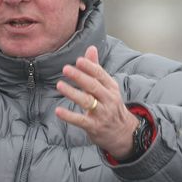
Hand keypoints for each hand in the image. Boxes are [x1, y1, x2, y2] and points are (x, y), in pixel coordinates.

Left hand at [55, 45, 138, 159]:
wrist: (123, 133)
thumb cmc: (110, 105)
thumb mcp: (107, 87)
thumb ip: (96, 68)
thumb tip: (90, 47)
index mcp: (111, 87)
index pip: (101, 75)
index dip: (90, 67)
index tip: (78, 60)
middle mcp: (108, 99)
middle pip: (94, 86)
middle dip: (80, 77)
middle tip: (66, 69)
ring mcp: (102, 113)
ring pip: (87, 101)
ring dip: (73, 93)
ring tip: (59, 85)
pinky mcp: (94, 126)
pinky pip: (81, 120)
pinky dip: (69, 116)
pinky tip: (58, 111)